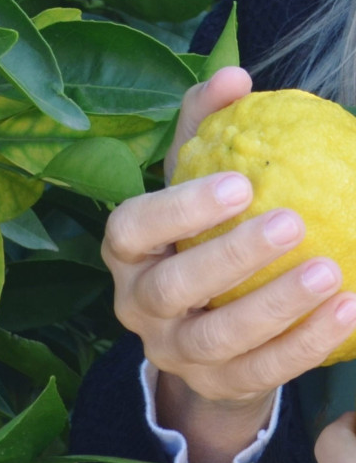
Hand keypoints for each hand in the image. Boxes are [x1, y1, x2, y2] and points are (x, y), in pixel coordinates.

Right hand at [101, 67, 355, 462]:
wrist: (199, 327)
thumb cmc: (196, 239)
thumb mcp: (194, 186)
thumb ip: (207, 130)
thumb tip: (235, 78)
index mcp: (127, 252)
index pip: (131, 228)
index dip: (177, 211)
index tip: (239, 185)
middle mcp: (136, 304)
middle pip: (170, 287)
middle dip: (227, 259)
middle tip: (291, 222)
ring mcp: (171, 351)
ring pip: (214, 338)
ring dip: (273, 308)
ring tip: (331, 272)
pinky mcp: (212, 384)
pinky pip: (257, 372)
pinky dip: (304, 346)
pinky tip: (350, 311)